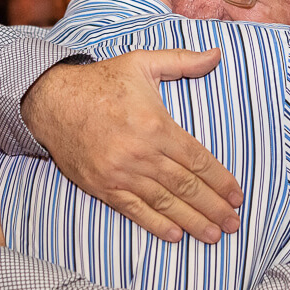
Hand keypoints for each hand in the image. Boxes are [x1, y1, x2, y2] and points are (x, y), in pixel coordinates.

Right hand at [22, 48, 241, 243]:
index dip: (220, 181)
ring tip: (214, 235)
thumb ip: (183, 61)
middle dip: (213, 207)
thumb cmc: (101, 81)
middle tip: (233, 224)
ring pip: (165, 203)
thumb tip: (217, 53)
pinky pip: (134, 211)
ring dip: (192, 221)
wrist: (51, 100)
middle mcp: (140, 154)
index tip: (238, 196)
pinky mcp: (102, 186)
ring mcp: (120, 174)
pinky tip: (176, 235)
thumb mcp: (143, 62)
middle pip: (186, 187)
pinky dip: (156, 225)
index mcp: (155, 125)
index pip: (198, 160)